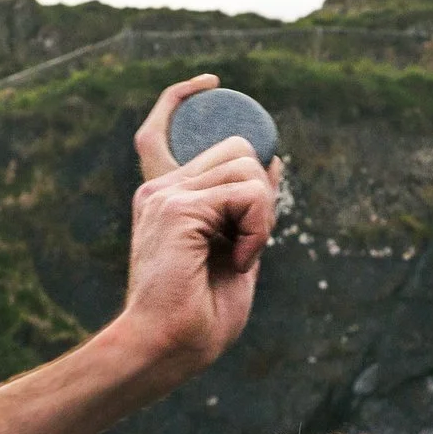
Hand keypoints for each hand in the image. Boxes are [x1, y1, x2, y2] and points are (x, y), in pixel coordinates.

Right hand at [117, 75, 282, 375]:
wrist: (165, 351)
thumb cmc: (197, 321)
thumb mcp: (236, 253)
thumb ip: (249, 210)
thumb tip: (273, 161)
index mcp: (163, 199)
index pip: (160, 126)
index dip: (182, 96)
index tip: (212, 82)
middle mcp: (159, 190)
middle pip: (234, 149)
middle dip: (261, 195)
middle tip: (248, 245)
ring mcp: (165, 196)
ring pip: (246, 166)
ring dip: (263, 216)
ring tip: (241, 256)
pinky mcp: (178, 209)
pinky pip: (246, 193)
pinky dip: (259, 228)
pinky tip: (239, 259)